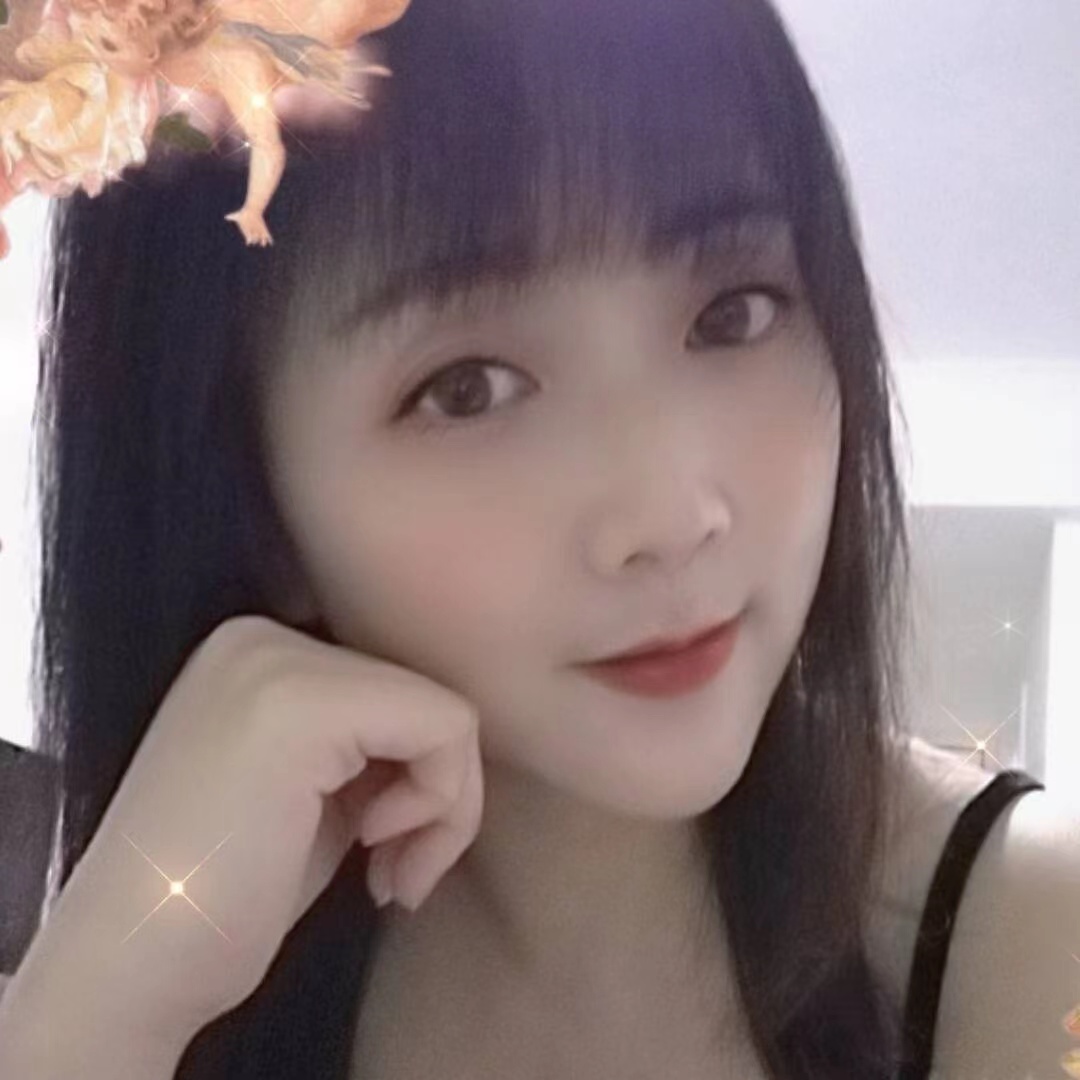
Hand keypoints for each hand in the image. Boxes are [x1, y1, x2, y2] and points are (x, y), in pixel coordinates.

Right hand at [26, 614, 483, 1043]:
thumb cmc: (223, 895)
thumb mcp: (312, 789)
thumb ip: (372, 745)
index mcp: (256, 651)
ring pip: (447, 714)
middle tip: (395, 872)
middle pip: (426, 696)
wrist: (130, 965)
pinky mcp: (305, 703)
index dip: (416, 776)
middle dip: (437, 796)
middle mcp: (262, 637)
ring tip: (391, 873)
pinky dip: (441, 805)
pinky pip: (446, 729)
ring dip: (444, 811)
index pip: (397, 690)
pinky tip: (376, 856)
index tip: (385, 850)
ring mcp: (279, 662)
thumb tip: (459, 737)